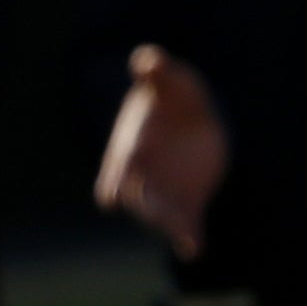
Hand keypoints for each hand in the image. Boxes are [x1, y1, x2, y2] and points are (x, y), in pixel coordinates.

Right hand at [95, 45, 226, 256]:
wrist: (196, 119)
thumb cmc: (175, 97)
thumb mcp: (172, 80)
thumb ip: (158, 70)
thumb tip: (148, 58)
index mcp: (132, 149)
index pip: (116, 170)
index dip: (114, 181)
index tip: (111, 196)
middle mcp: (143, 176)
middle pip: (138, 198)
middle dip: (145, 206)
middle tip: (155, 216)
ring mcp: (166, 191)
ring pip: (162, 214)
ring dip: (169, 224)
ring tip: (184, 237)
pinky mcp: (188, 201)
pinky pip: (187, 223)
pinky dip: (189, 236)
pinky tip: (194, 247)